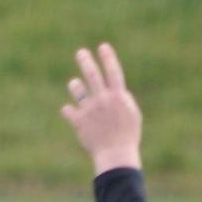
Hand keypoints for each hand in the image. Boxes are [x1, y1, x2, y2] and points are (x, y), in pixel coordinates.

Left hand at [59, 43, 141, 174]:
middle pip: (92, 75)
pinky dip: (68, 110)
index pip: (113, 71)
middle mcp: (102, 99)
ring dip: (75, 85)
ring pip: (77, 89)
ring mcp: (90, 110)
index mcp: (118, 96)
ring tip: (75, 84)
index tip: (103, 46)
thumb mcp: (133, 114)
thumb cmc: (128, 135)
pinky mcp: (79, 122)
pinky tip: (68, 110)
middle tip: (81, 53)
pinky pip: (68, 111)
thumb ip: (123, 99)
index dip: (108, 58)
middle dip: (86, 61)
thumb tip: (116, 89)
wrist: (115, 155)